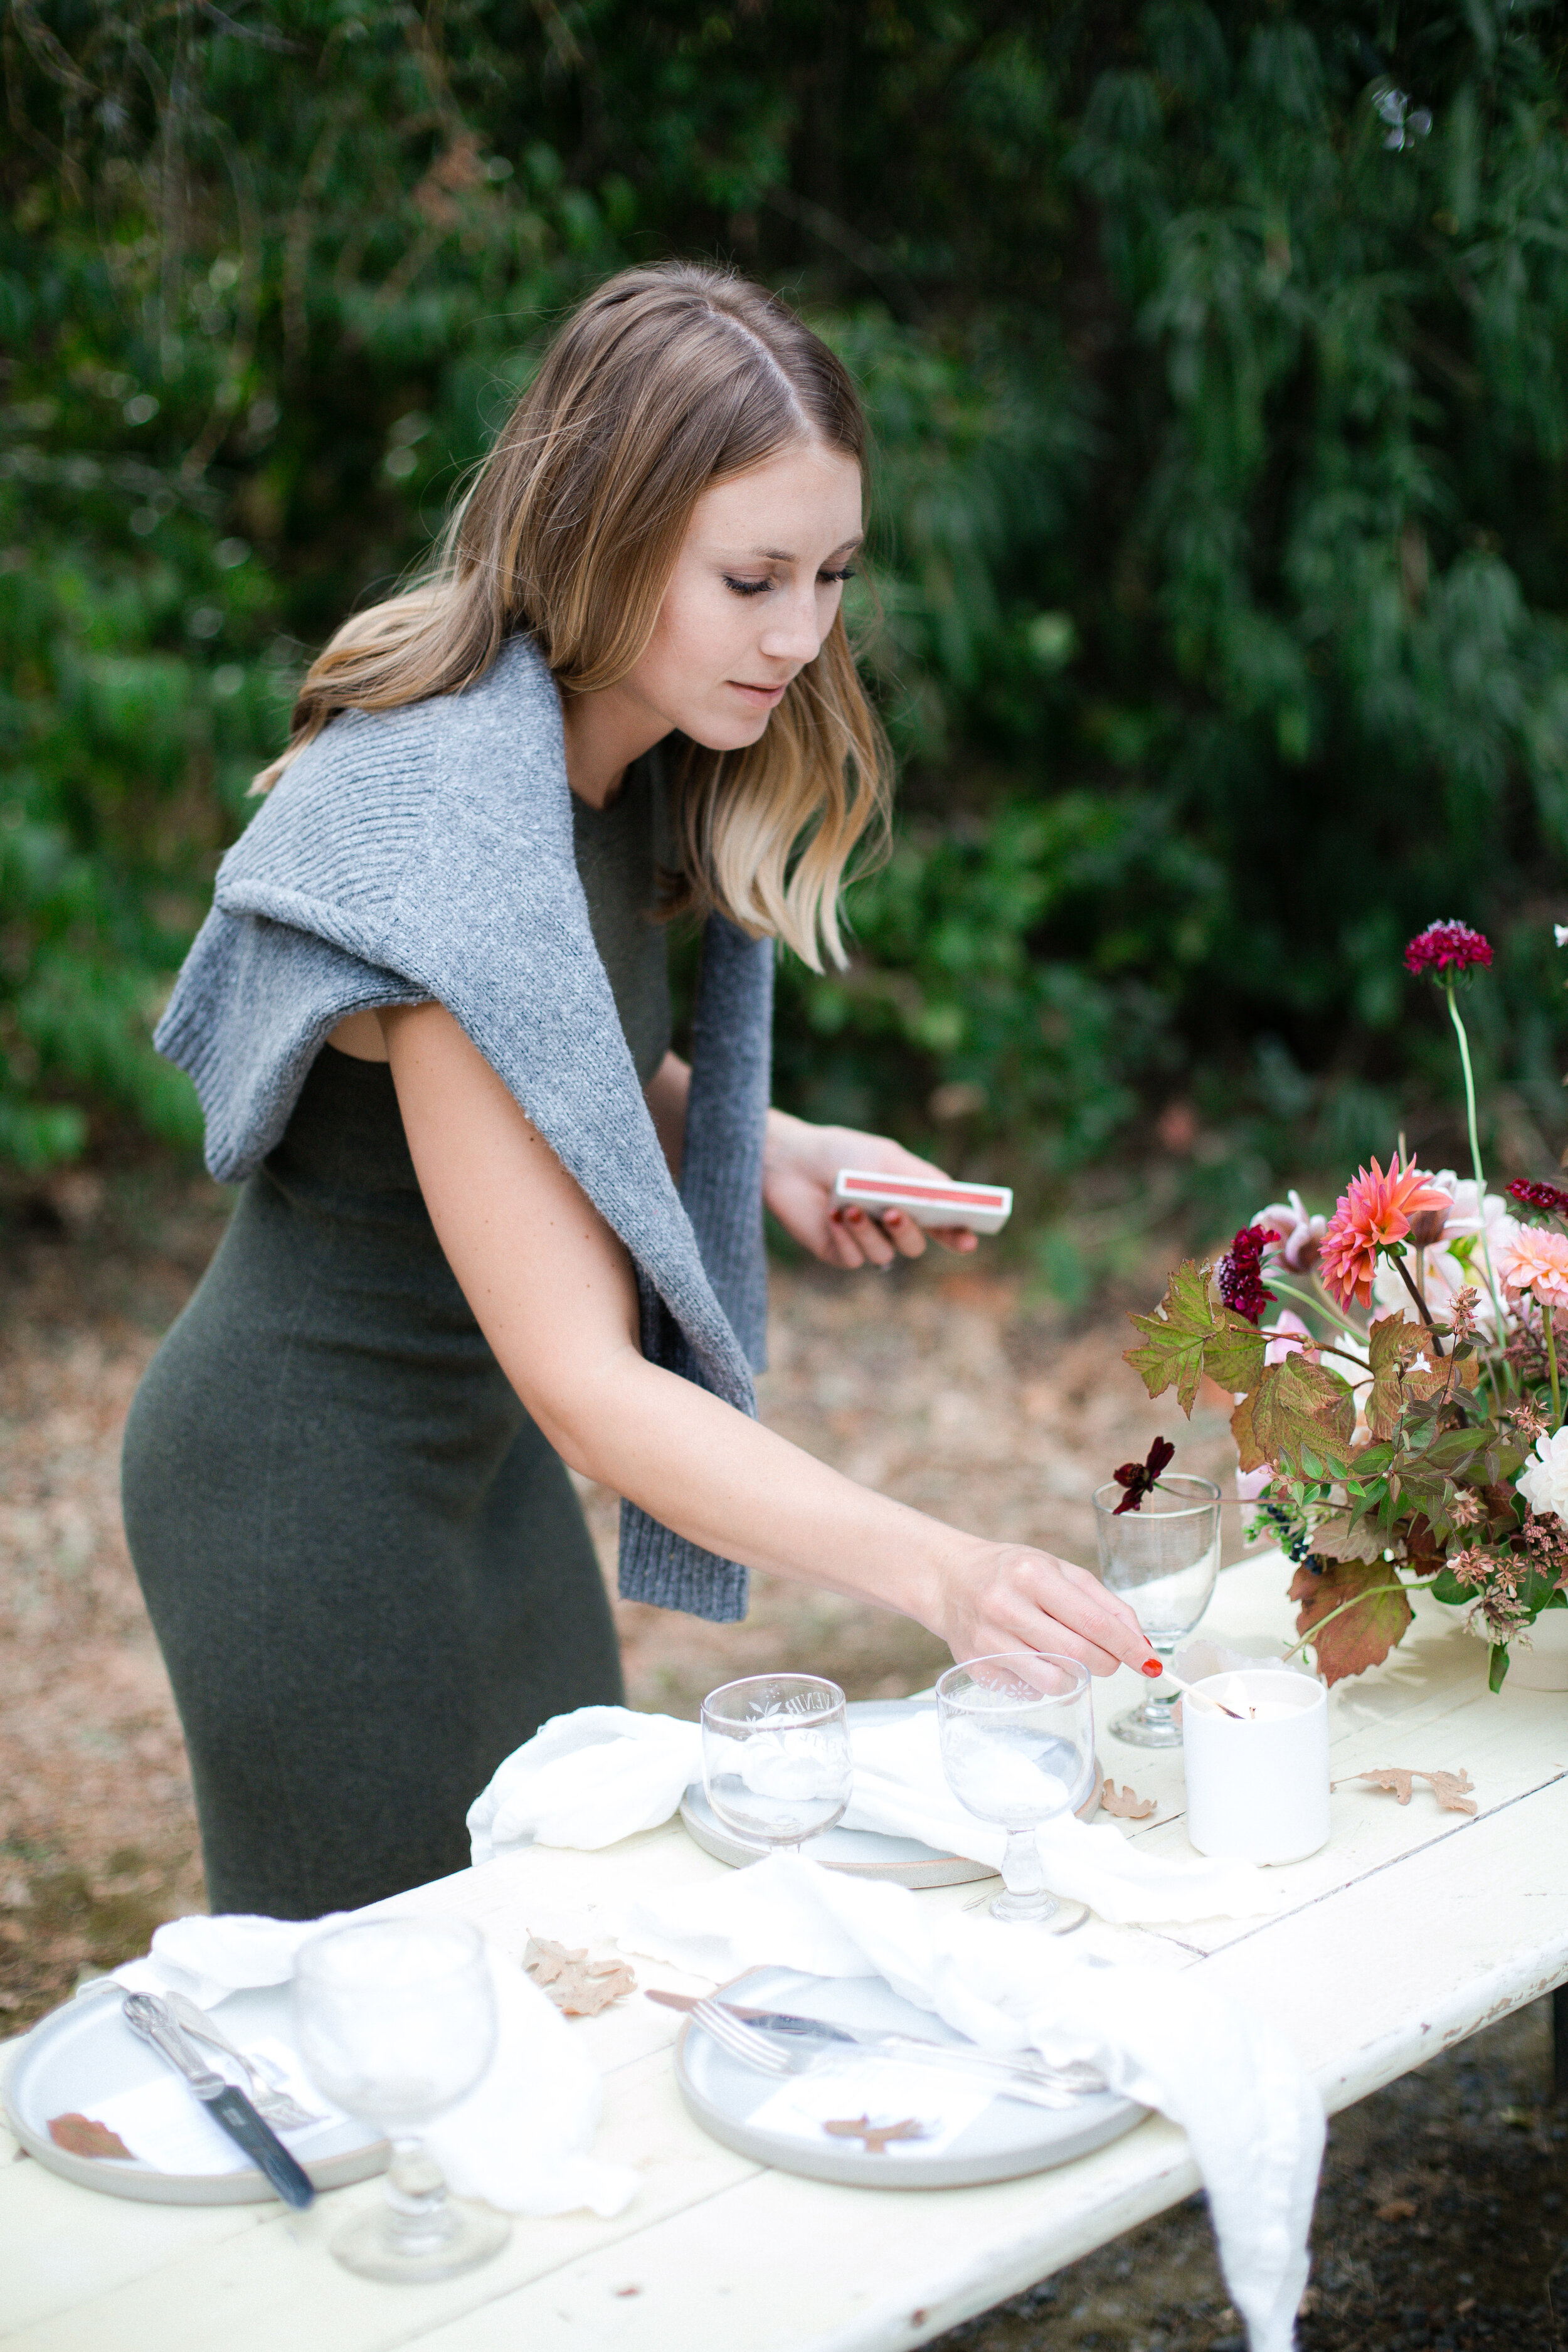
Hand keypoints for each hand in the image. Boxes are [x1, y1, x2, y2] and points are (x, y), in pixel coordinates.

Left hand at [763, 1112, 979, 1269]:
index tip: (968, 1240)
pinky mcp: (839, 1252)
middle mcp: (891, 1226)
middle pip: (915, 1245)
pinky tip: (832, 1216)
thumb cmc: (841, 1154)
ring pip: (884, 1254)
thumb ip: (919, 1180)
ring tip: (851, 1208)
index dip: (958, 1235)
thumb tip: (954, 1198)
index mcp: (911, 1201)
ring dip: (869, 1233)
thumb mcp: (885, 1159)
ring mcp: (866, 1241)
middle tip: (893, 1213)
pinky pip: (854, 1259)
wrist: (789, 1159)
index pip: (943, 1224)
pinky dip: (845, 1237)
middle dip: (907, 1231)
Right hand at [932, 1541, 1156, 1678]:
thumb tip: (1142, 1644)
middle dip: (1108, 1663)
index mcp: (1033, 1574)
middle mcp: (1006, 1605)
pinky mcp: (976, 1667)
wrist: (947, 1579)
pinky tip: (1034, 1660)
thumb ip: (1103, 1603)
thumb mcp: (1058, 1570)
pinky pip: (1031, 1691)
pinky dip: (1045, 1682)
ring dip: (1077, 1677)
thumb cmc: (1012, 1573)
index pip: (1095, 1621)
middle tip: (1109, 1659)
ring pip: (1056, 1680)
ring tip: (1069, 1658)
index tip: (1151, 1664)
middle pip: (1079, 1654)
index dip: (1129, 1647)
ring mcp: (988, 1639)